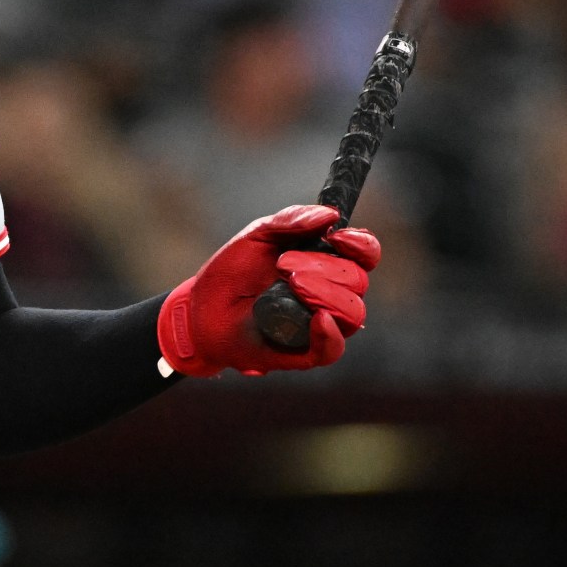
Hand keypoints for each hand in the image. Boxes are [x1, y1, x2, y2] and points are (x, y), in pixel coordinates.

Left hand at [158, 203, 380, 376]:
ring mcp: (321, 324)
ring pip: (353, 312)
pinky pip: (334, 349)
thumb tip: (330, 214)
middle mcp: (331, 293)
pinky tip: (316, 319)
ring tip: (290, 285)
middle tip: (284, 265)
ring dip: (325, 295)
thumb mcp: (256, 236)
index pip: (365, 254)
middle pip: (357, 281)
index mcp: (326, 263)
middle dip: (325, 268)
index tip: (340, 237)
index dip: (361, 245)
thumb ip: (291, 221)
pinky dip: (330, 334)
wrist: (201, 309)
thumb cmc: (231, 272)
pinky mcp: (307, 352)